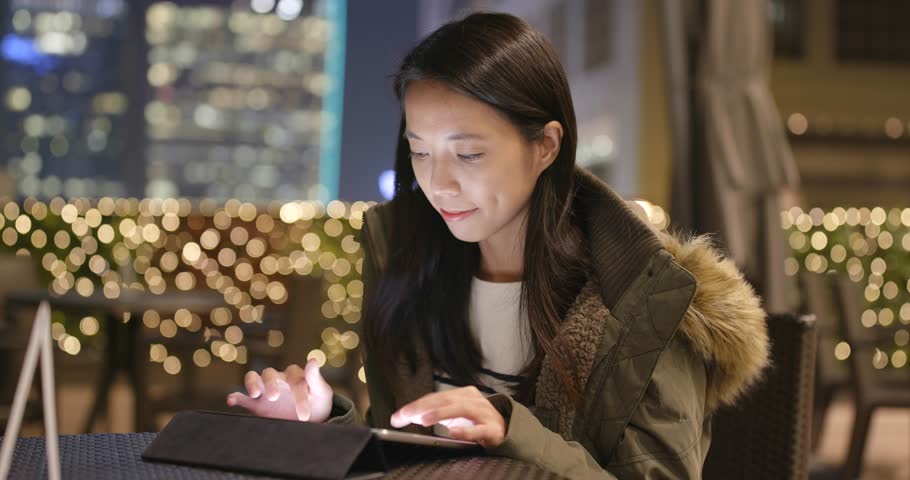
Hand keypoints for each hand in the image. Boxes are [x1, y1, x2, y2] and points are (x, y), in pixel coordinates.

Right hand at [226, 359, 333, 422]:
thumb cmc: (318, 404)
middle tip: (275, 397)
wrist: (311, 422)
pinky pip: (243, 398)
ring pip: (254, 379)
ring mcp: (266, 391)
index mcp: (294, 376)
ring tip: (254, 394)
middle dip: (271, 384)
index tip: (304, 416)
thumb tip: (313, 359)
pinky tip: (231, 400)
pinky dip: (236, 397)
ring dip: (252, 384)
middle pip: (269, 374)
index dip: (299, 397)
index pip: (293, 379)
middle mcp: (278, 380)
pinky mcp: (257, 405)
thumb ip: (315, 378)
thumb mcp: (322, 393)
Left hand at [390, 386, 506, 447]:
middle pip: (444, 400)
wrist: (505, 432)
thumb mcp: (454, 416)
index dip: (415, 405)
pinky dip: (466, 430)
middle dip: (422, 408)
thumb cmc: (477, 422)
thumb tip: (407, 416)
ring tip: (424, 420)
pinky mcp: (492, 429)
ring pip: (460, 409)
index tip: (398, 416)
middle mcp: (473, 400)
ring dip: (440, 413)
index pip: (435, 397)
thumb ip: (433, 414)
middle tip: (405, 416)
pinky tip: (453, 432)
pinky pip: (478, 429)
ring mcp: (484, 413)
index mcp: (463, 394)